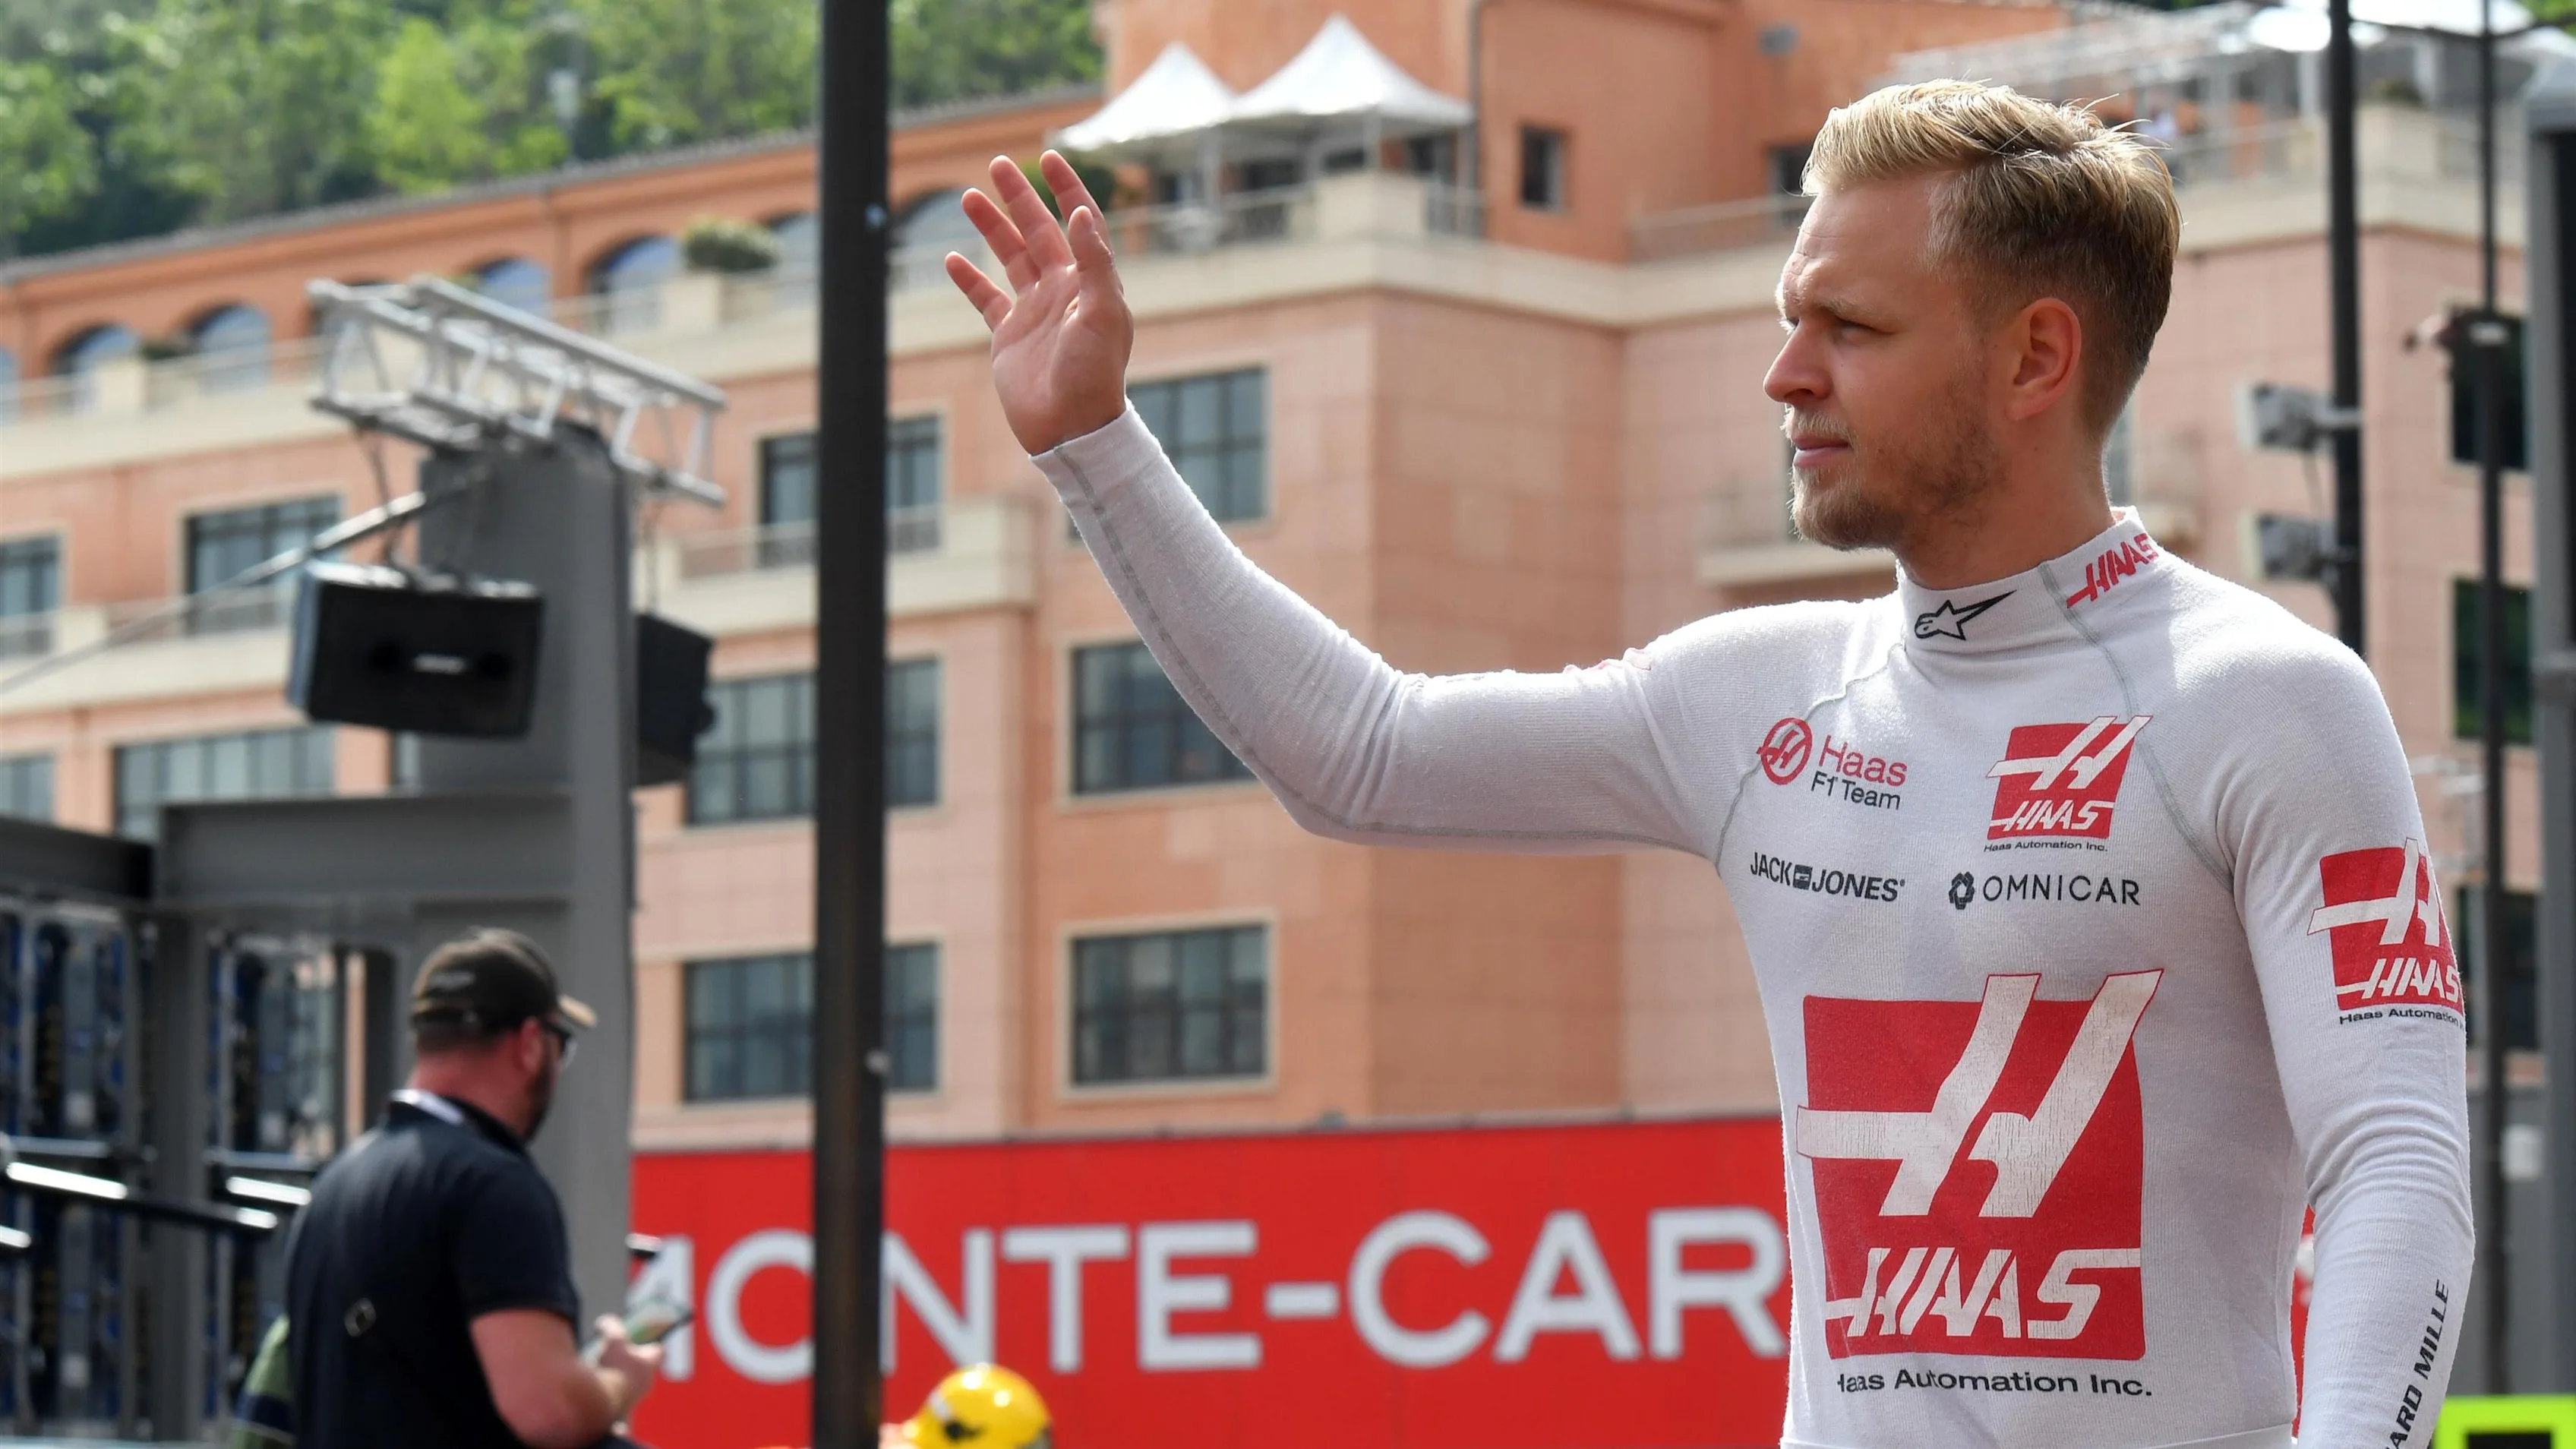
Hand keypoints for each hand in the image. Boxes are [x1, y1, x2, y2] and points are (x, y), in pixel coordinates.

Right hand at [591, 1313, 661, 1416]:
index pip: (657, 1351)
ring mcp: (634, 1397)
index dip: (648, 1345)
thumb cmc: (613, 1368)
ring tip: (601, 1370)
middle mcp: (646, 1382)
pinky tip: (596, 1385)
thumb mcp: (612, 1340)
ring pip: (630, 1382)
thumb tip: (604, 1321)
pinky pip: (617, 1396)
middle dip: (629, 1361)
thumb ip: (610, 1326)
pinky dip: (609, 1389)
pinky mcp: (621, 1409)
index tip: (637, 1342)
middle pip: (643, 1368)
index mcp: (650, 1364)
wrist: (603, 1403)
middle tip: (613, 1355)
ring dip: (618, 1376)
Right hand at [948, 151, 1133, 455]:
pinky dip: (969, 279)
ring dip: (992, 227)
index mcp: (1090, 281)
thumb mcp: (1102, 314)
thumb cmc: (1094, 373)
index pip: (1081, 222)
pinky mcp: (1010, 336)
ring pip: (1010, 257)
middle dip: (1019, 197)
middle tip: (997, 164)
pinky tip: (952, 258)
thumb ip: (1094, 262)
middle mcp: (1063, 291)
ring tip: (968, 196)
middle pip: (1039, 231)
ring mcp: (1034, 311)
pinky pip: (986, 299)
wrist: (1070, 427)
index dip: (1067, 189)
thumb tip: (1082, 214)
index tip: (1049, 157)